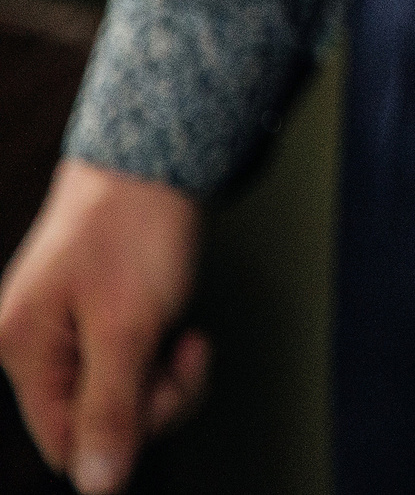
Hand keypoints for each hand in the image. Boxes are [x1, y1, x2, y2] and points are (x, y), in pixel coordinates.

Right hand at [0, 161, 206, 494]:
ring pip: (122, 395)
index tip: (165, 385)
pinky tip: (179, 324)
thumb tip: (97, 486)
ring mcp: (66, 332)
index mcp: (22, 350)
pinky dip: (163, 352)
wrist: (157, 159)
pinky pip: (131, 364)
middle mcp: (34, 346)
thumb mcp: (128, 328)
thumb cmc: (136, 229)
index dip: (123, 433)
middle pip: (97, 422)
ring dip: (166, 374)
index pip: (64, 442)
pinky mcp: (96, 318)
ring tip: (184, 333)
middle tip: (183, 351)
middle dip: (155, 398)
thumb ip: (111, 411)